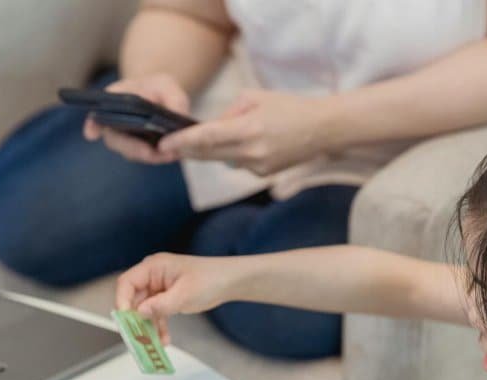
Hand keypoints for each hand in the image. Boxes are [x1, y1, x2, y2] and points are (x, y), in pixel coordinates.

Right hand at [82, 73, 189, 163]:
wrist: (163, 99)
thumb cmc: (159, 88)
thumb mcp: (167, 85)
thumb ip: (172, 98)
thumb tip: (176, 116)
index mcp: (113, 101)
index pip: (96, 114)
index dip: (92, 125)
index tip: (92, 134)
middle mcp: (114, 123)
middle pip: (115, 141)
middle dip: (132, 149)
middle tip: (150, 153)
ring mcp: (125, 139)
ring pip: (131, 153)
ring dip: (149, 156)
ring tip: (170, 154)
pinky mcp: (139, 149)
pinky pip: (145, 156)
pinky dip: (158, 157)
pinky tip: (173, 154)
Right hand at [114, 253, 239, 344]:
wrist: (230, 281)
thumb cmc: (210, 279)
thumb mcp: (184, 294)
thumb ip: (160, 305)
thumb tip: (138, 313)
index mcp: (153, 267)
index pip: (127, 282)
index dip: (122, 301)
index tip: (125, 320)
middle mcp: (153, 276)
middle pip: (133, 298)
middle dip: (134, 319)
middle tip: (135, 337)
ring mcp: (159, 288)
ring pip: (144, 309)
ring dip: (147, 326)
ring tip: (151, 343)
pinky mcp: (167, 298)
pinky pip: (156, 314)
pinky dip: (158, 327)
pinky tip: (164, 340)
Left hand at [158, 89, 332, 174]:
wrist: (323, 129)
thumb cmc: (290, 107)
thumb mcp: (255, 98)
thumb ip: (228, 113)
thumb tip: (210, 128)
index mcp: (249, 129)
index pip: (207, 137)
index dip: (182, 142)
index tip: (163, 144)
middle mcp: (251, 152)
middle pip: (208, 155)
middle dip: (188, 150)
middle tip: (169, 145)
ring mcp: (258, 167)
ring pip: (223, 160)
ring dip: (215, 150)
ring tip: (225, 135)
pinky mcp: (264, 175)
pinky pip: (239, 164)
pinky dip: (236, 154)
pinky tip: (252, 143)